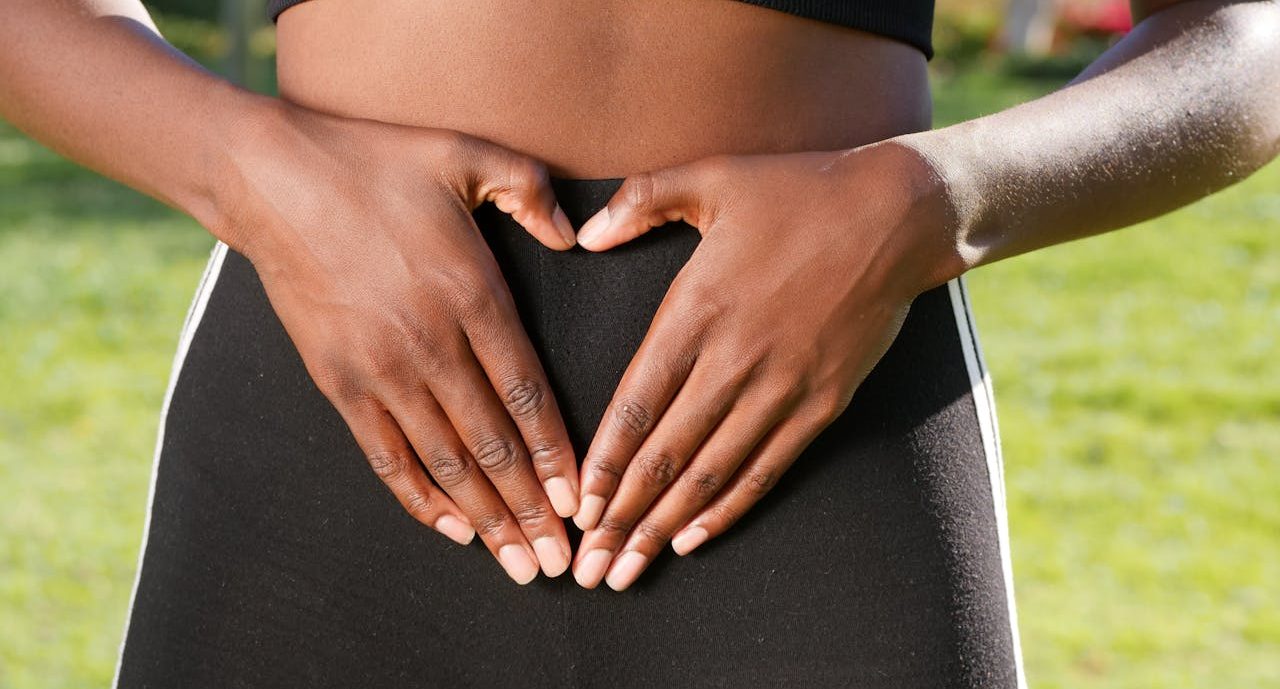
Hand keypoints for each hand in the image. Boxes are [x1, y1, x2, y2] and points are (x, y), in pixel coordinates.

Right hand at [209, 103, 580, 583]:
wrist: (271, 179)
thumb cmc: (375, 162)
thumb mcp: (465, 155)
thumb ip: (530, 192)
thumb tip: (575, 235)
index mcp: (471, 294)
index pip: (527, 393)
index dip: (557, 454)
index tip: (581, 501)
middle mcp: (429, 344)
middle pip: (493, 445)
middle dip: (531, 509)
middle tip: (562, 561)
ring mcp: (379, 370)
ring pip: (445, 462)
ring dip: (485, 518)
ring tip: (518, 563)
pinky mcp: (337, 382)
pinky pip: (386, 455)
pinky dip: (420, 498)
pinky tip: (452, 530)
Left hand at [567, 143, 959, 589]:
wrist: (897, 214)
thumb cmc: (797, 191)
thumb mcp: (711, 176)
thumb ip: (640, 202)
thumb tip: (584, 237)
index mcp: (698, 308)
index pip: (638, 401)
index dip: (604, 460)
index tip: (577, 507)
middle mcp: (735, 358)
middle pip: (666, 453)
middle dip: (622, 515)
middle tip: (588, 566)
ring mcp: (782, 386)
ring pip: (712, 471)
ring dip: (665, 524)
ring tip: (628, 569)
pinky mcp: (822, 402)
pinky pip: (767, 466)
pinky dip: (729, 507)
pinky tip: (694, 538)